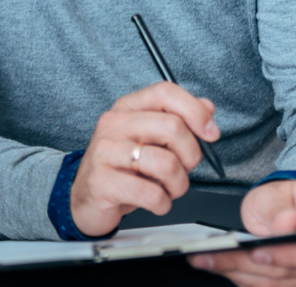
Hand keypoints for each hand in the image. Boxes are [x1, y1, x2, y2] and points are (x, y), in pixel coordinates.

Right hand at [69, 82, 218, 236]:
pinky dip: (162, 203)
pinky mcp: (102, 182)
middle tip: (184, 169)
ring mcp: (105, 152)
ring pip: (166, 164)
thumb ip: (178, 119)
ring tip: (168, 189)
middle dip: (191, 156)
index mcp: (127, 108)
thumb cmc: (121, 167)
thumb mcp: (148, 139)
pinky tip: (155, 201)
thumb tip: (207, 107)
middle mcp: (114, 124)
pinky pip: (151, 194)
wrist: (84, 198)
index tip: (210, 133)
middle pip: (172, 128)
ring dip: (178, 185)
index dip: (195, 111)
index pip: (165, 93)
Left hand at [188, 180, 295, 286]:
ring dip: (236, 273)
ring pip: (274, 284)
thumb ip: (279, 209)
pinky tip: (219, 267)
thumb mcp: (278, 193)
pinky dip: (242, 279)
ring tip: (206, 260)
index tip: (256, 253)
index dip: (285, 256)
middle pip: (286, 271)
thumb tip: (288, 223)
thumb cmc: (287, 200)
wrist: (291, 210)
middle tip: (209, 255)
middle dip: (243, 263)